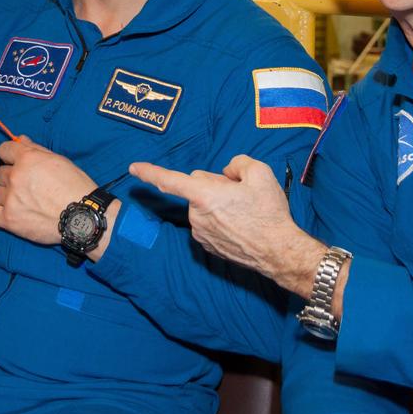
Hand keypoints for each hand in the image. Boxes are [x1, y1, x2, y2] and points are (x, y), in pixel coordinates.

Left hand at [0, 137, 97, 245]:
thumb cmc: (75, 187)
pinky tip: (10, 213)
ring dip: (5, 195)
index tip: (15, 162)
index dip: (10, 155)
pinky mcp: (9, 219)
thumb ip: (36, 149)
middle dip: (11, 177)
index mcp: (27, 158)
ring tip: (22, 202)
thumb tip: (20, 139)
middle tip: (26, 186)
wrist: (82, 217)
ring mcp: (10, 198)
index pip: (4, 149)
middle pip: (0, 173)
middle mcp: (15, 176)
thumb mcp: (59, 161)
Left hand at [130, 155, 322, 295]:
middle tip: (241, 192)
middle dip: (214, 186)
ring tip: (244, 212)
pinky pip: (208, 222)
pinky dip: (220, 219)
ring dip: (217, 204)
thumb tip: (227, 172)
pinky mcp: (207, 245)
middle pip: (198, 188)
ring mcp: (201, 233)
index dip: (150, 172)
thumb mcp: (260, 173)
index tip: (133, 168)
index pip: (170, 180)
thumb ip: (237, 163)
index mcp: (204, 195)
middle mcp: (196, 215)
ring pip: (203, 206)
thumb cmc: (269, 212)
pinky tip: (240, 224)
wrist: (279, 251)